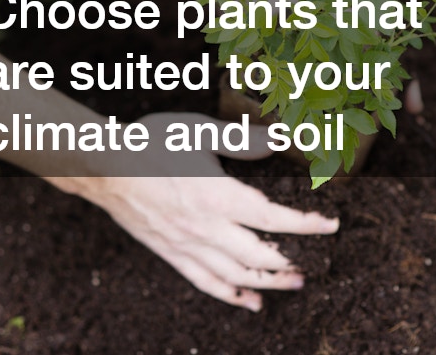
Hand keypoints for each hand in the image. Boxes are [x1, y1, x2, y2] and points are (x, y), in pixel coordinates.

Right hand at [46, 112, 338, 310]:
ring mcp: (188, 245)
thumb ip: (242, 140)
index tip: (330, 225)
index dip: (306, 224)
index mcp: (218, 195)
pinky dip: (231, 296)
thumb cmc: (153, 142)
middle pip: (259, 257)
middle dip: (290, 263)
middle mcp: (206, 227)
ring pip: (236, 276)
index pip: (273, 218)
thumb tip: (279, 139)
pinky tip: (249, 303)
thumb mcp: (200, 132)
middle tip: (313, 265)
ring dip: (268, 284)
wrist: (106, 167)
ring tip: (292, 284)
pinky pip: (205, 283)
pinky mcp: (171, 254)